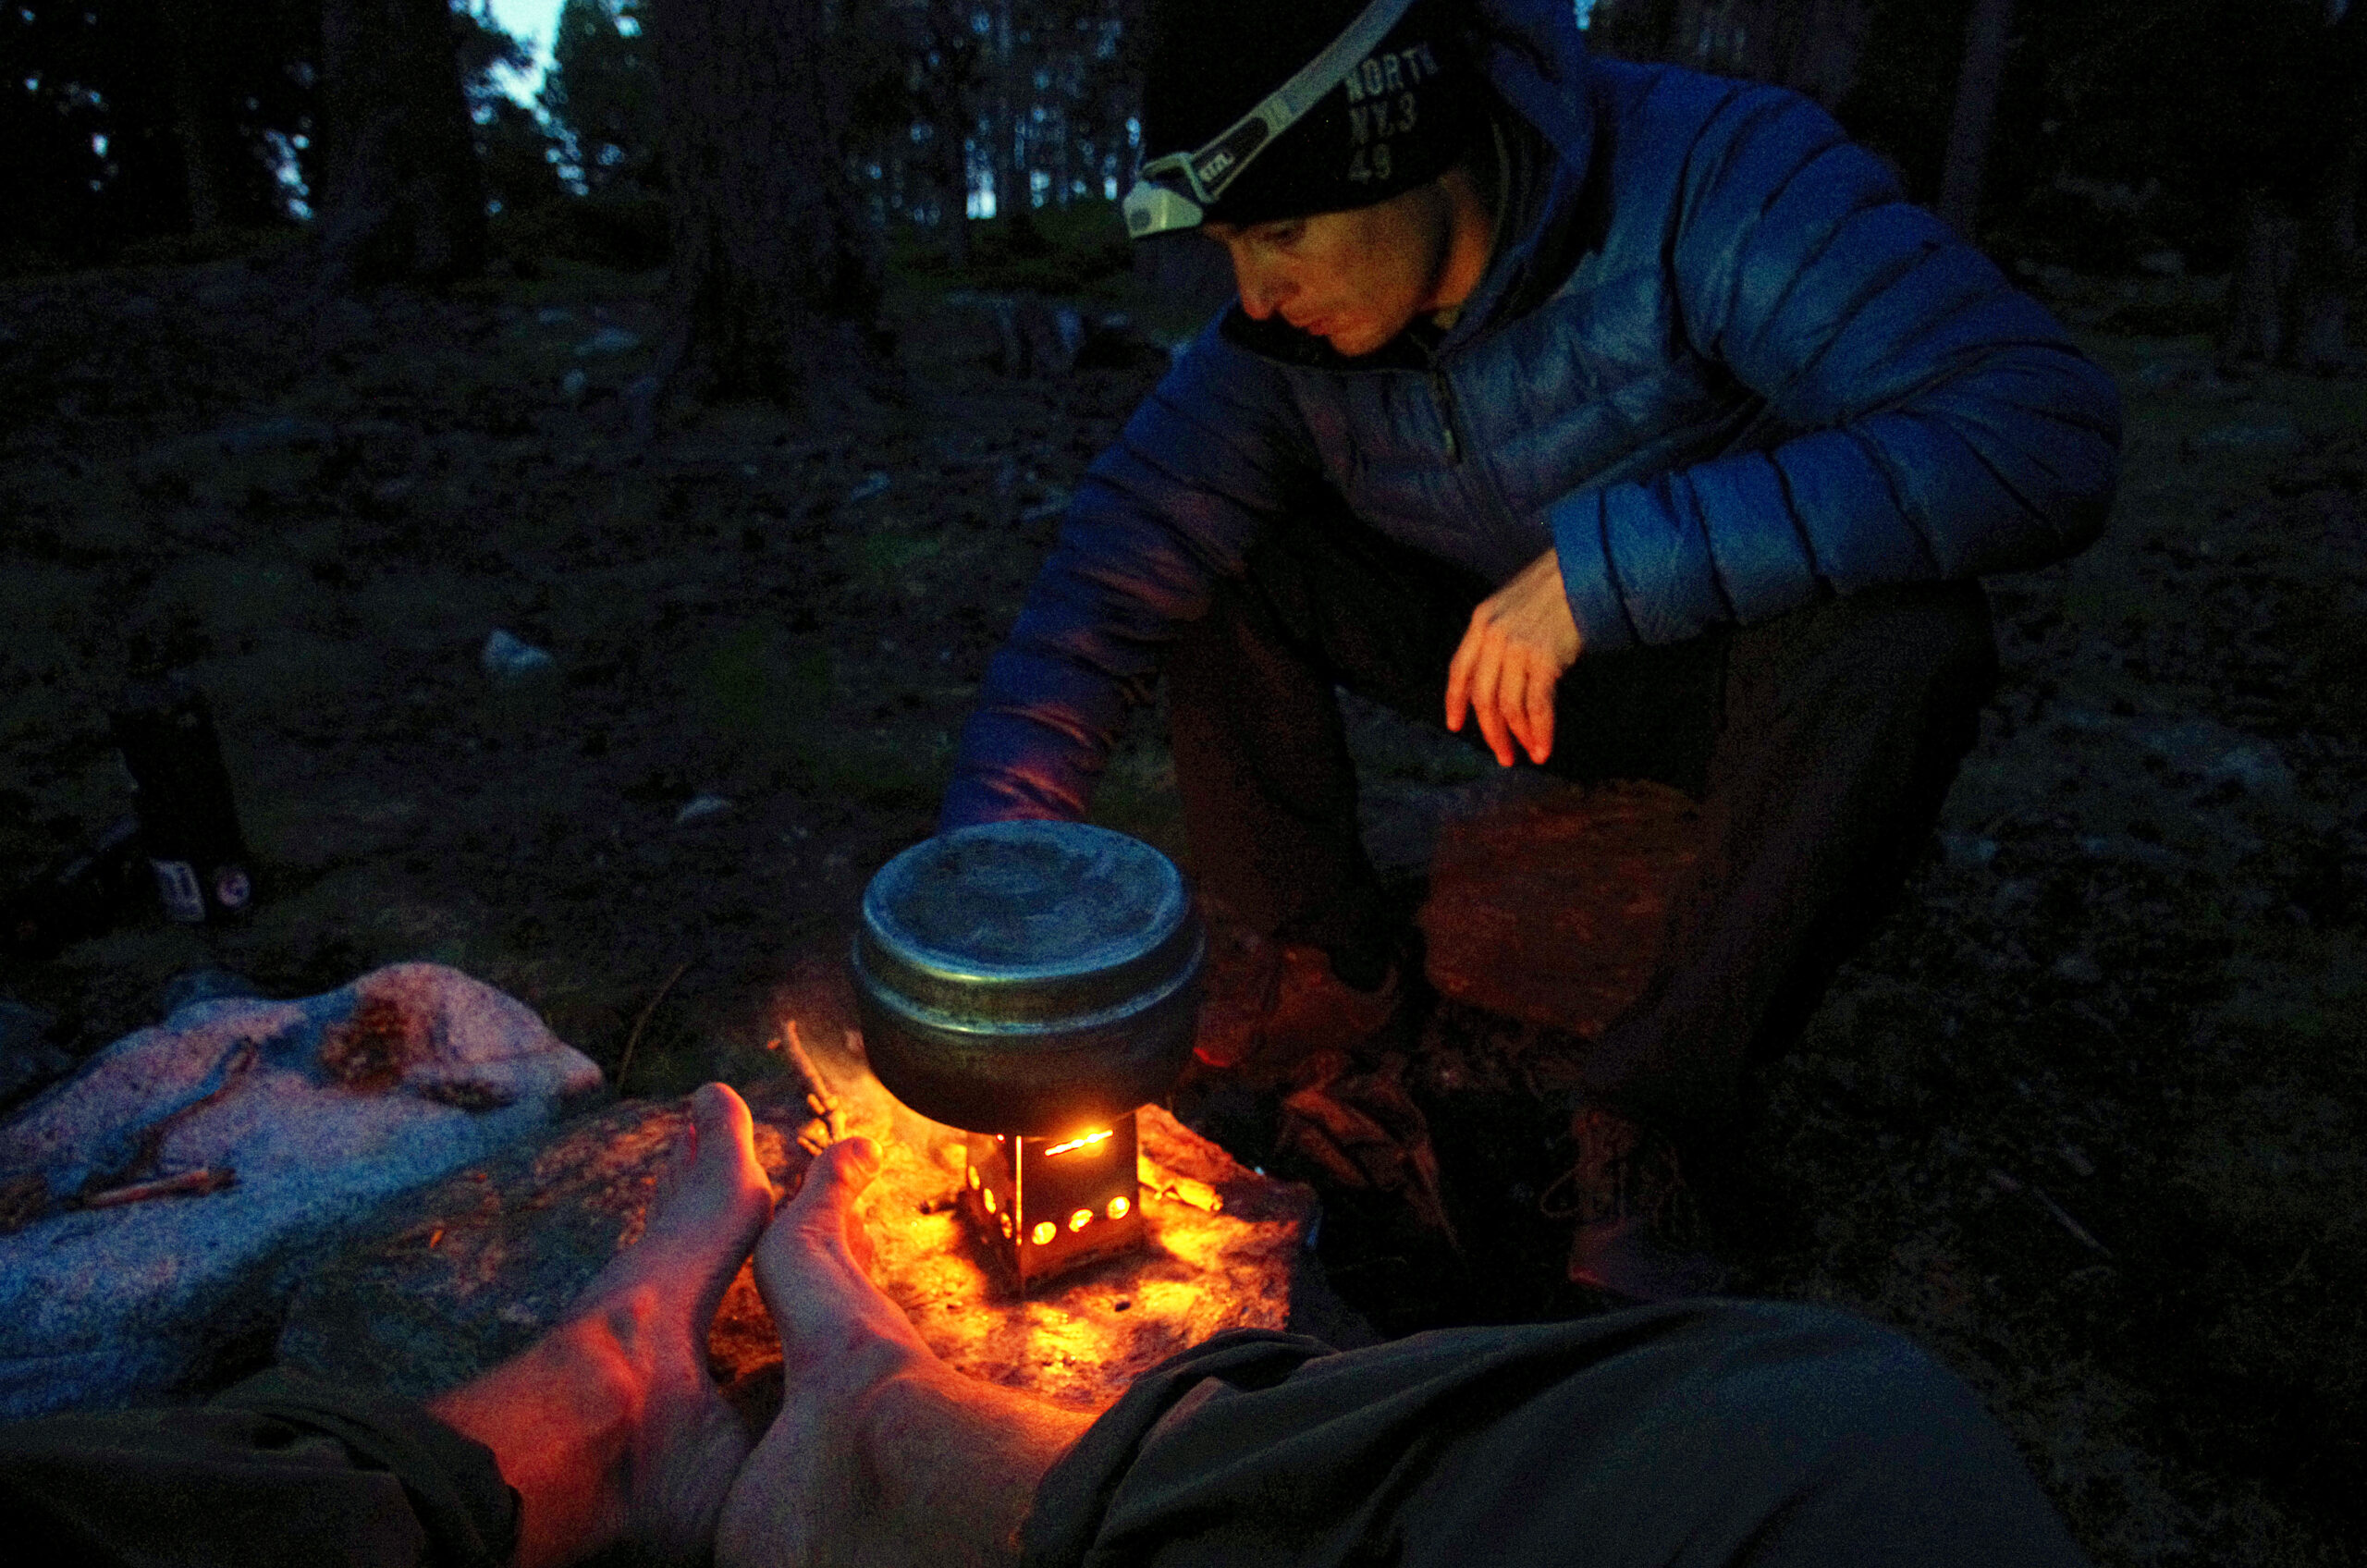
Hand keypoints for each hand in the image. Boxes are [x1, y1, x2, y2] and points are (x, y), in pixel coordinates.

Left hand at [1445, 546, 1581, 766]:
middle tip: (1503, 755)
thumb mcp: (1516, 604)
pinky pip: (1536, 706)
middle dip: (1491, 731)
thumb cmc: (1559, 586)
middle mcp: (1494, 635)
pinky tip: (1544, 748)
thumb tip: (1506, 676)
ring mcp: (1518, 647)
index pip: (1459, 669)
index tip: (1454, 726)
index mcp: (1481, 620)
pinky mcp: (1544, 658)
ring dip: (1518, 737)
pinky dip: (1540, 732)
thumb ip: (1504, 634)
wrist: (1587, 567)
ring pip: (1509, 707)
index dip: (1455, 701)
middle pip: (1483, 697)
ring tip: (1528, 754)